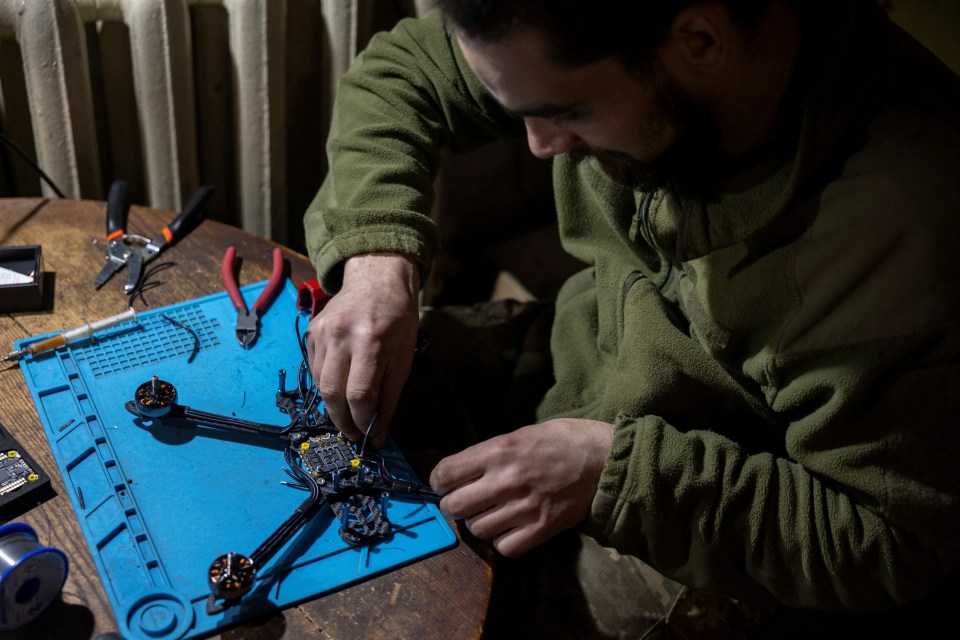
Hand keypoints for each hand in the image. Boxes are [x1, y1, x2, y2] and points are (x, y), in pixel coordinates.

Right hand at [306, 252, 419, 445]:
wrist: (377, 279)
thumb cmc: (398, 320)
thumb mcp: (404, 357)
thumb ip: (390, 395)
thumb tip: (377, 431)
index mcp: (371, 342)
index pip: (360, 395)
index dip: (363, 421)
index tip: (368, 436)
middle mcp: (342, 336)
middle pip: (333, 393)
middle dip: (342, 421)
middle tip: (352, 433)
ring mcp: (322, 332)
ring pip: (320, 383)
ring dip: (333, 405)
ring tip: (347, 413)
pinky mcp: (311, 331)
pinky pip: (314, 368)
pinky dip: (326, 384)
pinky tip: (340, 386)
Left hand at [430, 418, 613, 556]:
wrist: (602, 458)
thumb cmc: (561, 440)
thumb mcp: (520, 434)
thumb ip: (490, 454)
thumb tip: (461, 472)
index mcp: (498, 451)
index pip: (445, 473)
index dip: (438, 481)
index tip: (444, 483)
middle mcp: (506, 480)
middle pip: (455, 506)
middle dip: (453, 505)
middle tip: (463, 502)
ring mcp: (524, 507)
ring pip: (477, 529)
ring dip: (479, 523)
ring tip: (492, 513)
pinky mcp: (542, 528)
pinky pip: (504, 547)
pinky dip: (502, 541)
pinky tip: (510, 528)